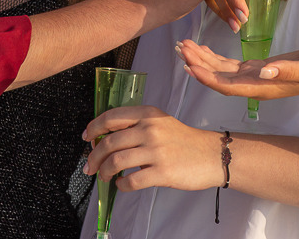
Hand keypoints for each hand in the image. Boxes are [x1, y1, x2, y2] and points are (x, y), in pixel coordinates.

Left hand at [82, 106, 222, 192]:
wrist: (211, 154)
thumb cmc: (184, 141)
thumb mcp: (160, 123)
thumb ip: (137, 125)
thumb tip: (107, 138)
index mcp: (148, 113)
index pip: (111, 117)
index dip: (94, 127)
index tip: (87, 138)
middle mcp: (150, 129)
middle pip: (110, 141)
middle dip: (94, 156)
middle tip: (89, 166)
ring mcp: (156, 150)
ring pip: (116, 161)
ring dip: (105, 171)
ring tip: (104, 177)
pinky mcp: (162, 171)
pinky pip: (132, 180)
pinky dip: (121, 185)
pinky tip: (122, 184)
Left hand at [179, 41, 298, 105]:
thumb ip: (286, 71)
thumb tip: (264, 72)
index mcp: (263, 87)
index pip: (227, 84)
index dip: (207, 76)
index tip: (189, 65)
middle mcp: (254, 85)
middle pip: (218, 78)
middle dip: (197, 64)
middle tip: (179, 48)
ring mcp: (255, 78)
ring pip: (221, 71)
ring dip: (201, 60)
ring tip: (183, 46)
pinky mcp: (257, 69)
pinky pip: (230, 66)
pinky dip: (214, 57)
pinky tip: (202, 50)